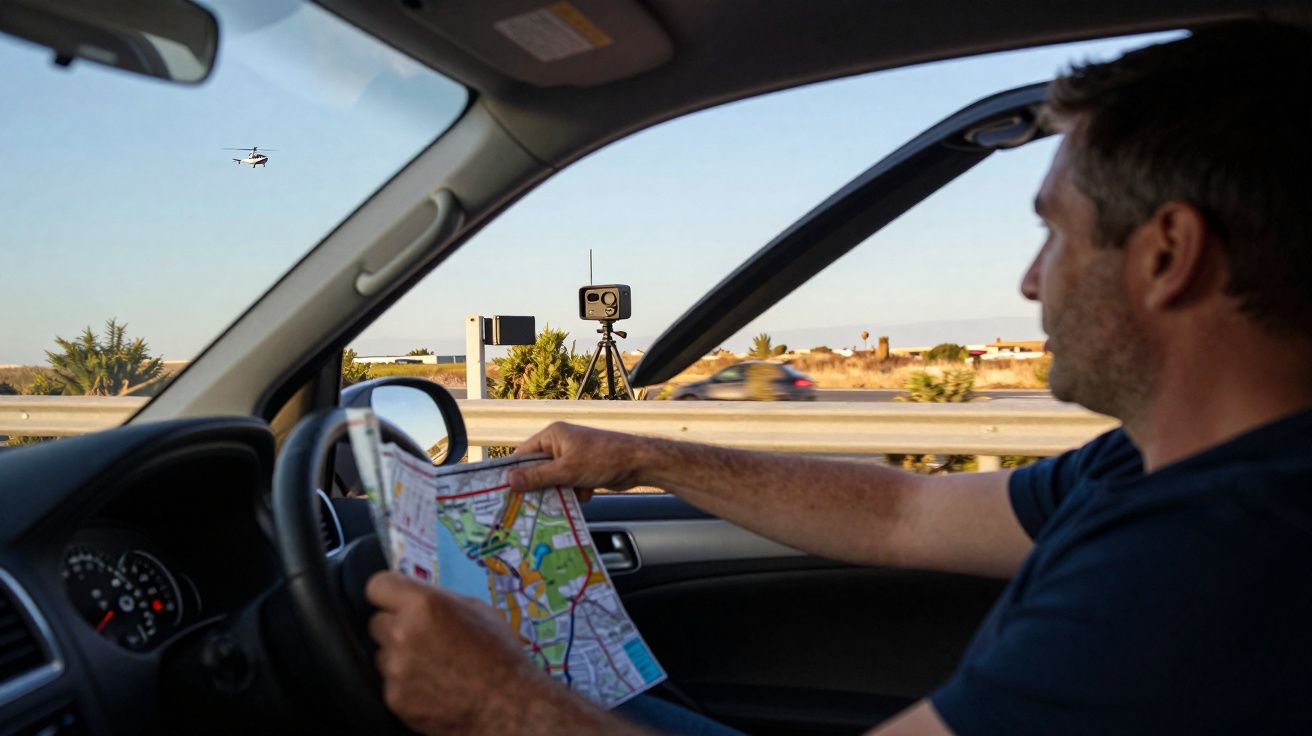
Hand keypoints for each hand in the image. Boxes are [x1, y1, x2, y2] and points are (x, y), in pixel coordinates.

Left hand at [366, 571, 547, 734]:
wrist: (507, 704)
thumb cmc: (499, 655)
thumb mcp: (477, 610)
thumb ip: (439, 601)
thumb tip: (417, 597)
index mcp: (424, 605)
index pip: (377, 586)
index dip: (388, 593)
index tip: (394, 600)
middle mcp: (404, 633)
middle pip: (377, 622)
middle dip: (395, 627)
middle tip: (423, 637)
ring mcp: (397, 668)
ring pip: (382, 654)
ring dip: (399, 657)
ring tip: (434, 665)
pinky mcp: (395, 698)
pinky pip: (391, 683)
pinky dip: (406, 684)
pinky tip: (433, 685)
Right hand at [508, 422, 657, 500]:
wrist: (639, 463)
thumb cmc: (604, 459)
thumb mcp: (567, 470)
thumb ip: (538, 476)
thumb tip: (510, 480)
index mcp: (553, 435)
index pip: (524, 454)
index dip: (515, 472)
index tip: (505, 490)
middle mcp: (561, 444)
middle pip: (538, 469)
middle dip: (542, 485)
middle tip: (532, 503)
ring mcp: (573, 457)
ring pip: (554, 480)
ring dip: (562, 490)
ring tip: (571, 494)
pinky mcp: (583, 469)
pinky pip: (569, 484)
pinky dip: (576, 491)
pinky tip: (587, 492)